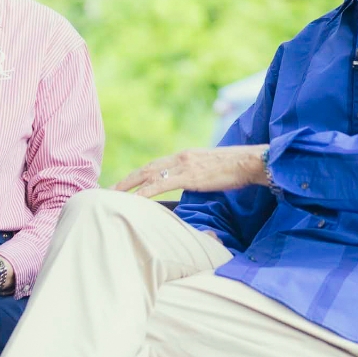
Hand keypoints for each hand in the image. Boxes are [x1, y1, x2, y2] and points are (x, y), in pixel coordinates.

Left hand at [115, 145, 269, 198]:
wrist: (249, 162)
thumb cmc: (236, 169)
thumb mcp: (211, 171)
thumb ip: (198, 176)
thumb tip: (192, 185)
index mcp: (185, 156)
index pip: (155, 165)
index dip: (138, 174)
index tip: (124, 184)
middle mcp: (180, 157)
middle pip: (146, 168)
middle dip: (126, 180)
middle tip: (107, 190)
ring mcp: (183, 165)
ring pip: (148, 174)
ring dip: (128, 185)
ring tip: (112, 195)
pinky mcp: (189, 176)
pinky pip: (160, 184)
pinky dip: (144, 192)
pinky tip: (134, 200)